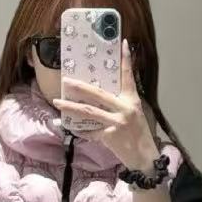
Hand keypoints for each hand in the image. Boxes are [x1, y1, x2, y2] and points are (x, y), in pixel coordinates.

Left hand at [51, 38, 161, 171]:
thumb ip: (123, 103)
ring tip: (57, 102)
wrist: (144, 157)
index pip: (128, 77)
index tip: (123, 44)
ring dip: (71, 107)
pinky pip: (91, 132)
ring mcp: (116, 123)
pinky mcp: (110, 136)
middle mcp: (124, 109)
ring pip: (89, 112)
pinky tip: (70, 126)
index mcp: (132, 101)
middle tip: (66, 80)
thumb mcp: (136, 114)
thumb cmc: (140, 135)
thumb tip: (105, 93)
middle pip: (98, 94)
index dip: (126, 60)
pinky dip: (80, 130)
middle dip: (80, 87)